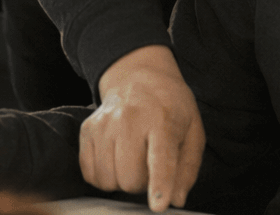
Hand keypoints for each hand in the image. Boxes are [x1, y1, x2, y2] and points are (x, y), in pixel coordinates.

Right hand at [80, 45, 204, 211]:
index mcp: (162, 119)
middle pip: (130, 178)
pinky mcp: (87, 129)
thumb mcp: (192, 132)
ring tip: (132, 160)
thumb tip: (177, 199)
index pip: (161, 157)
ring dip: (122, 180)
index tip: (159, 204)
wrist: (139, 77)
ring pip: (108, 180)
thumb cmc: (170, 108)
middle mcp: (129, 118)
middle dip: (142, 183)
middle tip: (149, 165)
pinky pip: (90, 174)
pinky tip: (115, 159)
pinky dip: (104, 176)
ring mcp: (104, 123)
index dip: (160, 184)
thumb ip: (187, 168)